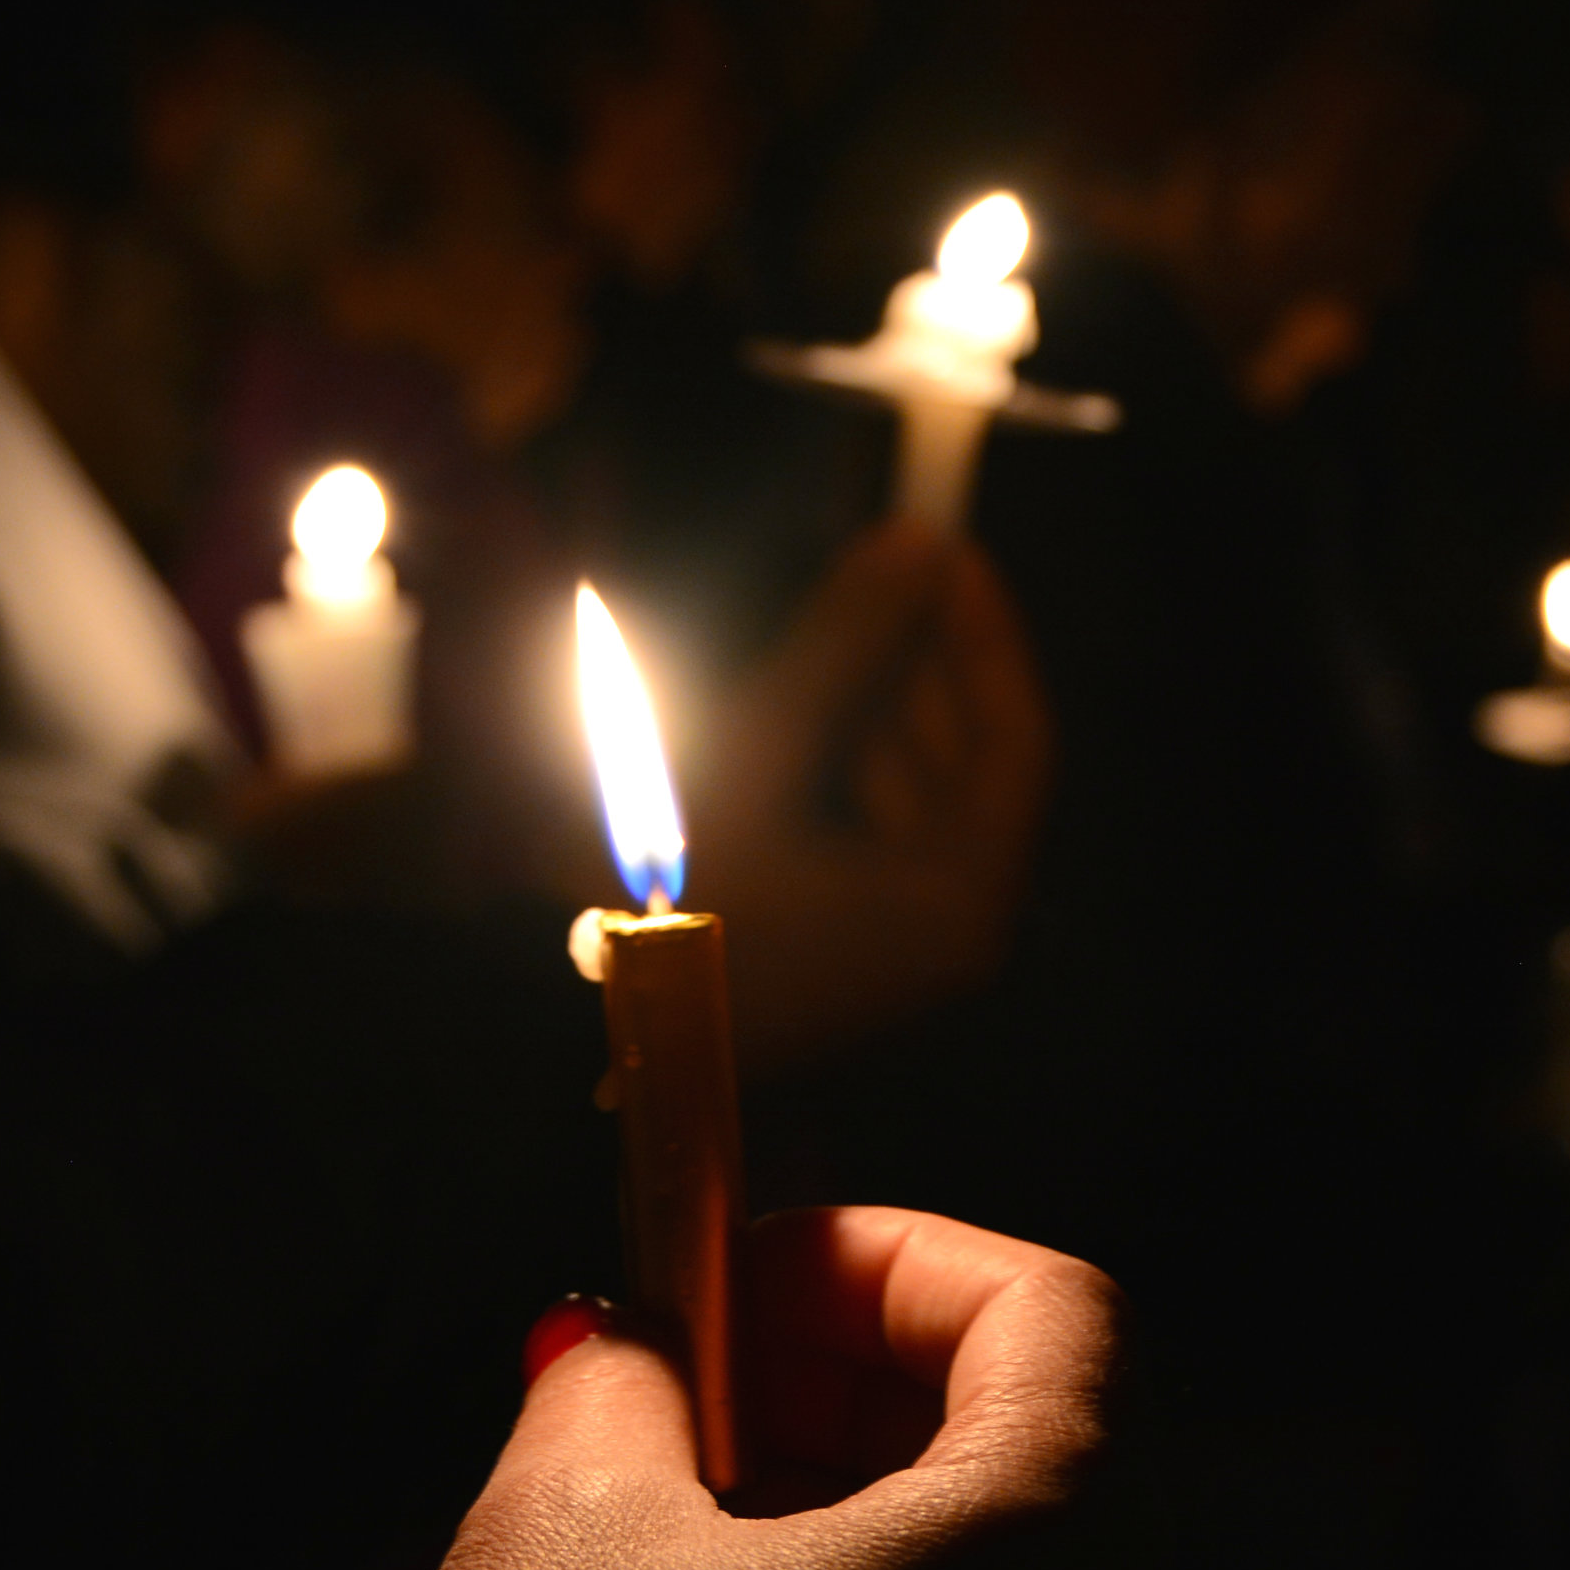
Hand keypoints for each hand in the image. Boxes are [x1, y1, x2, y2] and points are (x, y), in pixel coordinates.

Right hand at [223, 1207, 1116, 1569]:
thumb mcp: (557, 1529)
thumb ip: (633, 1389)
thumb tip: (639, 1347)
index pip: (1057, 1318)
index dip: (889, 1260)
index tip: (745, 1273)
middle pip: (1051, 1460)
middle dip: (871, 1387)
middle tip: (700, 1382)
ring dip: (869, 1519)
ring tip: (684, 1518)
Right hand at [684, 518, 1053, 1071]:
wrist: (550, 1028)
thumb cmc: (662, 901)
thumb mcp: (755, 757)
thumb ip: (841, 650)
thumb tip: (912, 542)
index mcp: (960, 906)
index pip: (1018, 743)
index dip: (986, 636)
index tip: (950, 549)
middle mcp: (949, 937)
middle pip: (971, 768)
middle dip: (930, 661)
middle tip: (889, 564)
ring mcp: (894, 948)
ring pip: (918, 796)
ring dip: (885, 704)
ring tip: (840, 611)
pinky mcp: (840, 946)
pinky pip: (872, 832)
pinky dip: (850, 762)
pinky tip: (809, 692)